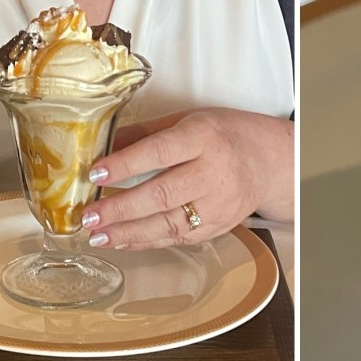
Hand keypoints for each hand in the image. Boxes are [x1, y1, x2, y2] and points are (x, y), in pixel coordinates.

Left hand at [81, 108, 293, 249]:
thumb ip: (147, 133)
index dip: (126, 164)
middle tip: (89, 216)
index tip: (96, 173)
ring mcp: (219, 203)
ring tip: (97, 235)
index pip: (160, 151)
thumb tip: (103, 146)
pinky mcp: (219, 226)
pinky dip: (147, 241)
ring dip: (128, 232)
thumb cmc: (226, 134)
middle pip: (162, 193)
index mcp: (204, 136)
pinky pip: (178, 238)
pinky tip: (122, 241)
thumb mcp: (189, 120)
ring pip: (169, 223)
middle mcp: (213, 171)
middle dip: (121, 208)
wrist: (271, 160)